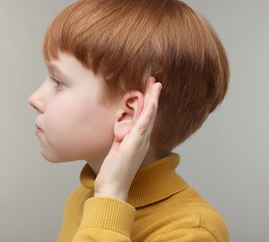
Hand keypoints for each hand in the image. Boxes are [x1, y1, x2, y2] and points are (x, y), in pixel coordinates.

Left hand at [93, 77, 161, 200]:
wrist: (113, 187)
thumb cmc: (113, 172)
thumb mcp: (116, 149)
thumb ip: (120, 138)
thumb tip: (119, 128)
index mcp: (137, 139)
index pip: (144, 117)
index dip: (147, 102)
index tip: (147, 89)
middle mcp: (142, 139)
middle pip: (150, 113)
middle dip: (152, 95)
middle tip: (154, 80)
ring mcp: (140, 141)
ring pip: (149, 115)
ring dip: (153, 98)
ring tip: (156, 84)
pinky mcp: (135, 144)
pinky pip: (143, 125)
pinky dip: (149, 112)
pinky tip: (152, 102)